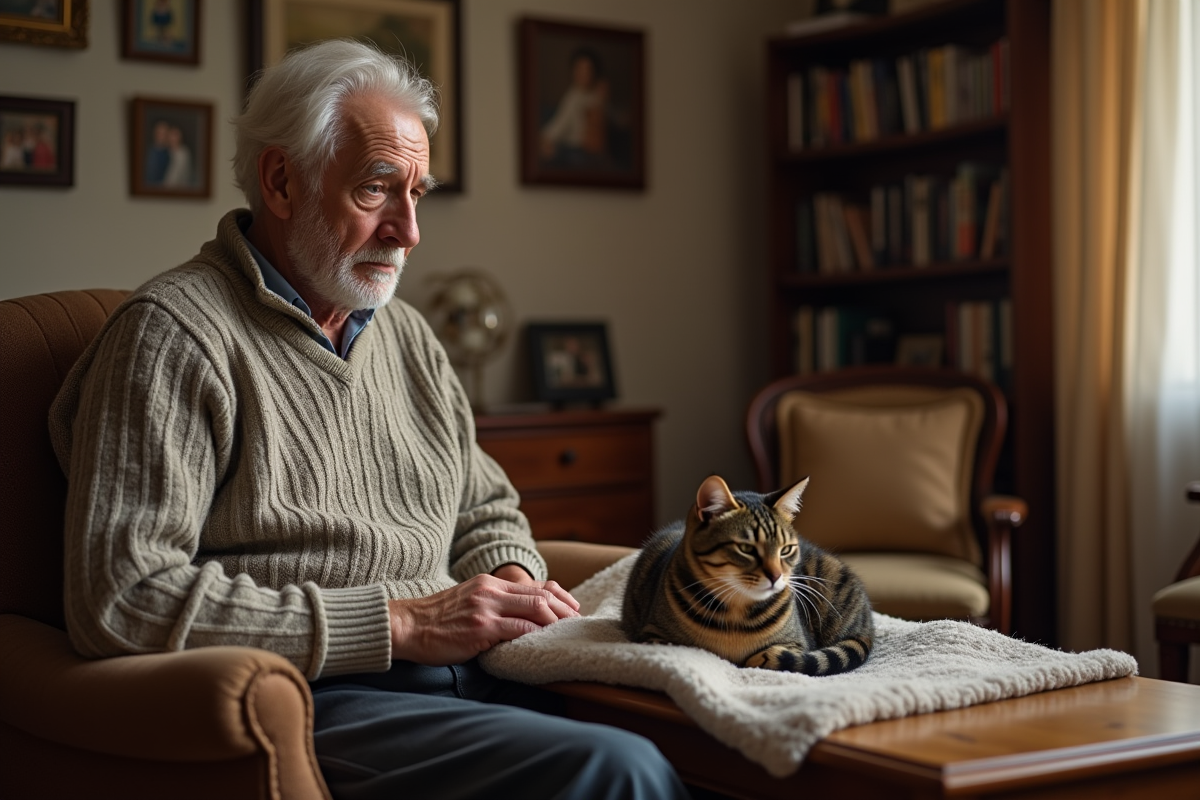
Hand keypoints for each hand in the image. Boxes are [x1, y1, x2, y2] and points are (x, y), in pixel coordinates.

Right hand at [388, 572, 579, 665]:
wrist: (407, 626)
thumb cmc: (437, 619)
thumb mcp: (469, 599)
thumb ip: (494, 601)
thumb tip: (522, 612)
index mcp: (489, 583)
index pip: (536, 586)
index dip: (561, 597)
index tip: (574, 609)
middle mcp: (491, 591)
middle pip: (542, 596)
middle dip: (566, 611)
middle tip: (578, 625)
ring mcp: (486, 609)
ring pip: (536, 610)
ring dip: (556, 624)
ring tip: (566, 635)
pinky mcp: (481, 629)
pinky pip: (518, 630)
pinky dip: (536, 636)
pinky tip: (544, 644)